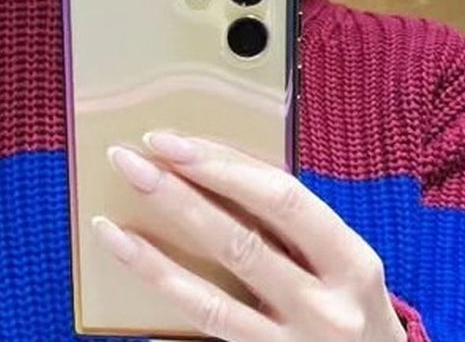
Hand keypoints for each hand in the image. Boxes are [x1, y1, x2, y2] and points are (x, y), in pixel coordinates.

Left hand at [92, 133, 407, 341]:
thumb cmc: (354, 310)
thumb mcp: (345, 266)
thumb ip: (296, 227)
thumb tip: (212, 170)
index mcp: (352, 262)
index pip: (282, 198)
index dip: (223, 165)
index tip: (171, 141)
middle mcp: (327, 306)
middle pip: (239, 242)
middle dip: (179, 197)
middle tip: (128, 163)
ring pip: (211, 300)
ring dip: (154, 260)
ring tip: (110, 228)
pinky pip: (207, 337)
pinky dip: (168, 318)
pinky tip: (130, 306)